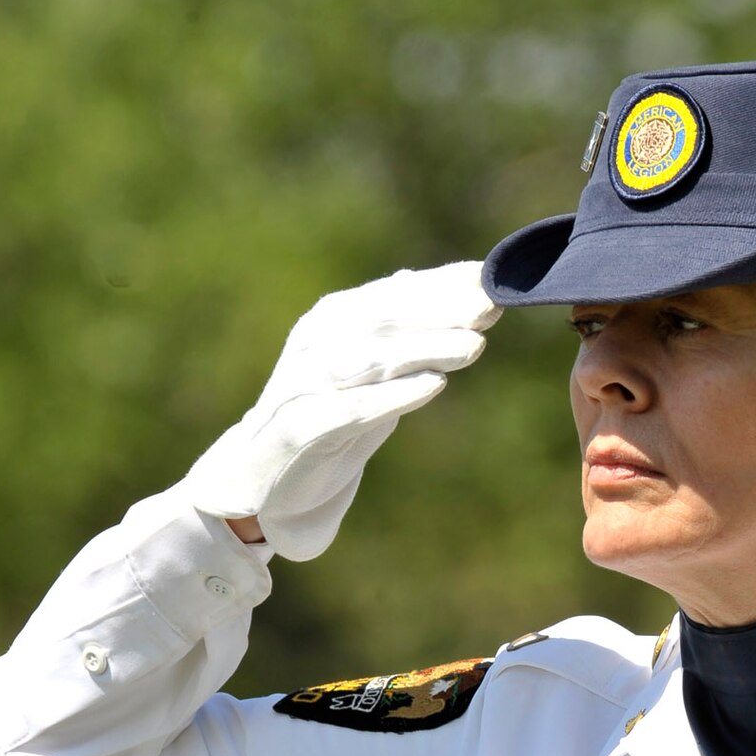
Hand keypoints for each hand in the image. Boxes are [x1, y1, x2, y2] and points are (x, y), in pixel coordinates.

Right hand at [185, 261, 500, 560]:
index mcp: (333, 320)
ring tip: (475, 346)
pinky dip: (395, 395)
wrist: (262, 475)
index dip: (443, 284)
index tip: (493, 280)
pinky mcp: (303, 427)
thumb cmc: (325, 417)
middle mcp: (318, 343)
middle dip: (442, 310)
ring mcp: (307, 383)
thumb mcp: (365, 370)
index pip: (394, 294)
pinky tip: (435, 386)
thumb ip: (396, 331)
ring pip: (373, 357)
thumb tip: (431, 283)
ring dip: (426, 348)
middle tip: (491, 307)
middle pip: (386, 318)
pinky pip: (354, 407)